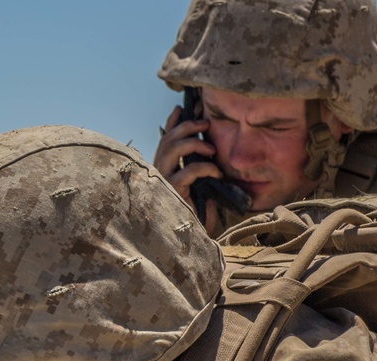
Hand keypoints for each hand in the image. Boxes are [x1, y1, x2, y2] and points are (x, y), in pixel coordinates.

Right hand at [153, 106, 223, 235]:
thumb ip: (199, 163)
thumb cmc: (197, 210)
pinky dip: (205, 168)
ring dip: (193, 143)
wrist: (193, 236)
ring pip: (172, 149)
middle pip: (167, 139)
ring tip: (211, 149)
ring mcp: (163, 181)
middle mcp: (159, 172)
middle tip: (206, 123)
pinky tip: (217, 174)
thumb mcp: (200, 182)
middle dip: (187, 126)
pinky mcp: (172, 192)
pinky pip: (188, 171)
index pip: (165, 138)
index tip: (183, 108)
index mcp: (164, 167)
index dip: (173, 122)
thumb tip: (208, 143)